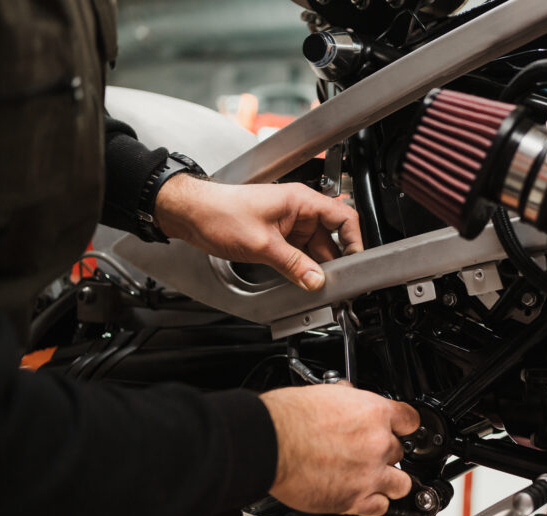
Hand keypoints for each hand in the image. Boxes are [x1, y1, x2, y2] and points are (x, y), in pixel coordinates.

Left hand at [154, 174, 362, 291]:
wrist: (191, 214)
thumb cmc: (220, 213)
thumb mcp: (262, 244)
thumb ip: (294, 265)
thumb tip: (317, 280)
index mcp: (300, 201)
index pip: (343, 217)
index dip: (354, 240)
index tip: (355, 261)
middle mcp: (297, 210)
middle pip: (331, 237)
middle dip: (333, 260)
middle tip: (334, 281)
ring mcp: (288, 224)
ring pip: (315, 248)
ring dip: (315, 266)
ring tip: (314, 283)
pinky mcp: (277, 236)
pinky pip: (299, 253)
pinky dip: (301, 266)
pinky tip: (300, 279)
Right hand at [260, 384, 419, 515]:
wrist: (268, 442)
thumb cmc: (287, 417)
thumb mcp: (326, 394)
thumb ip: (349, 401)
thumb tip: (351, 399)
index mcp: (374, 413)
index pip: (411, 421)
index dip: (403, 427)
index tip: (400, 432)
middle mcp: (378, 443)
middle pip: (401, 452)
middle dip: (385, 454)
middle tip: (366, 454)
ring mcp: (369, 474)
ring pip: (401, 484)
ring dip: (388, 482)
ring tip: (372, 479)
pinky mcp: (354, 500)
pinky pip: (380, 507)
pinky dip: (373, 503)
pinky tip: (362, 496)